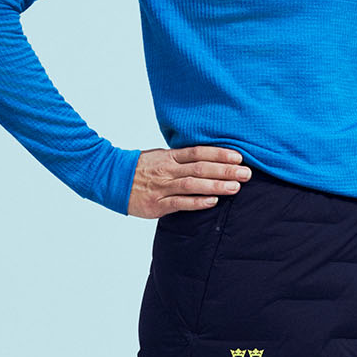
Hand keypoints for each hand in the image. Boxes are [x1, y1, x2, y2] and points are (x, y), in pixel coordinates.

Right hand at [127, 145, 250, 218]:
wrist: (110, 178)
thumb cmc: (140, 168)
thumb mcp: (161, 157)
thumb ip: (182, 158)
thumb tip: (209, 157)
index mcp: (170, 157)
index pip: (199, 152)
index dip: (220, 154)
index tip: (239, 157)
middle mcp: (168, 170)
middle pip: (200, 168)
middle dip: (225, 171)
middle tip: (246, 173)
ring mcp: (162, 187)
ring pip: (192, 185)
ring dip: (216, 186)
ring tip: (235, 187)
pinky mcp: (156, 204)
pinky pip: (179, 203)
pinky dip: (197, 202)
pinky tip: (213, 201)